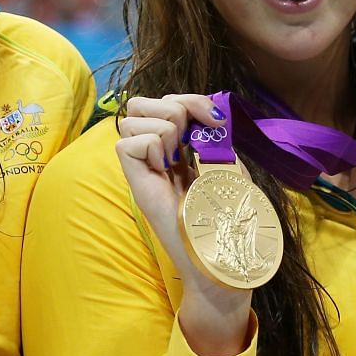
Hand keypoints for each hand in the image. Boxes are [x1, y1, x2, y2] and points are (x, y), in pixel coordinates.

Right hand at [114, 94, 250, 355]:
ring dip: (164, 128)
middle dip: (171, 106)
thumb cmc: (228, 217)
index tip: (216, 121)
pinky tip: (168, 169)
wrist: (223, 255)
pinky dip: (153, 148)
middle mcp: (154, 156)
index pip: (163, 103)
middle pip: (139, 104)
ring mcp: (142, 170)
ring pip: (131, 119)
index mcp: (174, 150)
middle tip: (192, 137)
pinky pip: (127, 145)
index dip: (190, 100)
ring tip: (180, 158)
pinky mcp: (136, 185)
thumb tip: (209, 111)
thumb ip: (214, 137)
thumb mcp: (227, 166)